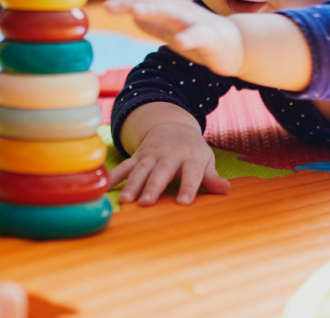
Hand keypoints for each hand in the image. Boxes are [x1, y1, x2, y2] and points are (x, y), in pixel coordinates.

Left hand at [104, 0, 244, 77]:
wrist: (239, 46)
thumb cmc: (202, 38)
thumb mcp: (173, 31)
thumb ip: (154, 24)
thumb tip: (133, 17)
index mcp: (170, 9)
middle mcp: (181, 11)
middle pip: (154, 2)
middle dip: (130, 2)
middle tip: (107, 6)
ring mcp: (195, 22)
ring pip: (173, 14)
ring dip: (154, 11)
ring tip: (135, 11)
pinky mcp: (210, 38)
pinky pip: (198, 37)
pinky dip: (188, 39)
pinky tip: (177, 43)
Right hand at [109, 121, 230, 205]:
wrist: (172, 126)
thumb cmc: (192, 151)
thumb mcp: (206, 160)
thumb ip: (212, 177)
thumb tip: (225, 190)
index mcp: (190, 158)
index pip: (191, 174)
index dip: (188, 187)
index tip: (184, 203)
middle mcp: (169, 156)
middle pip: (161, 172)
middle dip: (153, 187)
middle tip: (147, 203)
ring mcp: (151, 155)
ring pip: (140, 170)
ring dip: (132, 185)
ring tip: (126, 201)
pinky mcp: (137, 157)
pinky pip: (124, 167)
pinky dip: (114, 176)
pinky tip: (104, 187)